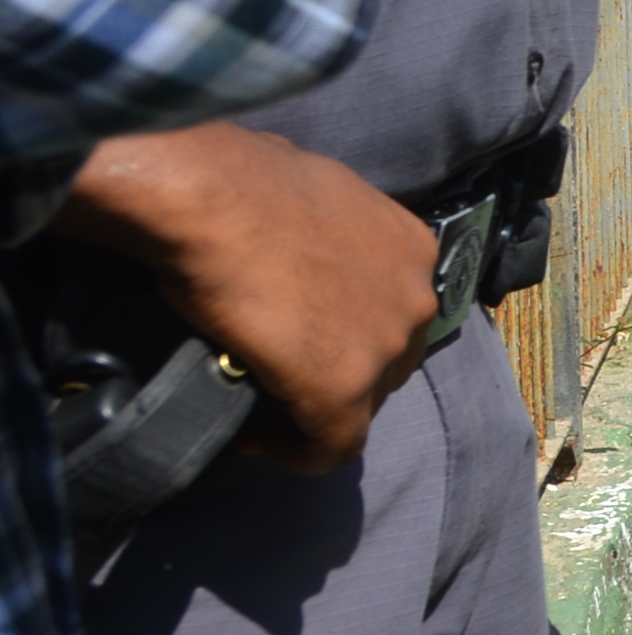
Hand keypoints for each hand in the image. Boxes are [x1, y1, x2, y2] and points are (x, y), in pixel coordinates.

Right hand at [56, 125, 438, 468]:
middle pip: (385, 359)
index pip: (392, 311)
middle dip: (338, 371)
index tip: (300, 340)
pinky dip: (299, 451)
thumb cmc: (242, 183)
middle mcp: (415, 299)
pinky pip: (333, 445)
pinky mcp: (344, 389)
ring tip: (264, 404)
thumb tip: (295, 248)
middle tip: (281, 375)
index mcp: (412, 250)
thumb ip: (323, 237)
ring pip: (362, 401)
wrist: (214, 200)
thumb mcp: (312, 202)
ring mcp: (384, 346)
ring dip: (316, 407)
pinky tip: (260, 441)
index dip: (349, 334)